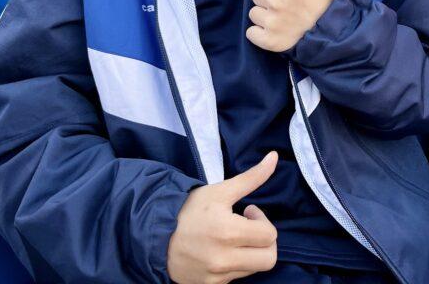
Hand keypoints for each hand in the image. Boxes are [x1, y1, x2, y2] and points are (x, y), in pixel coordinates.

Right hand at [167, 152, 278, 283]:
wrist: (155, 236)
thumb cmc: (189, 210)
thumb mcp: (220, 190)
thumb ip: (251, 177)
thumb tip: (274, 157)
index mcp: (228, 233)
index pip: (270, 235)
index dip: (262, 220)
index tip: (248, 212)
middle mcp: (223, 259)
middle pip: (269, 258)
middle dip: (265, 241)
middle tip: (249, 228)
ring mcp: (216, 276)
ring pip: (254, 268)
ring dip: (250, 252)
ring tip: (232, 238)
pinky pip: (236, 278)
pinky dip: (236, 264)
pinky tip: (222, 251)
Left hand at [246, 0, 353, 52]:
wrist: (334, 32)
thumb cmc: (328, 0)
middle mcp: (277, 0)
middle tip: (287, 5)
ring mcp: (272, 21)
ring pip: (254, 13)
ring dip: (265, 16)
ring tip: (283, 18)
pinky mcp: (269, 40)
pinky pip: (251, 33)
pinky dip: (260, 34)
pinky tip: (276, 31)